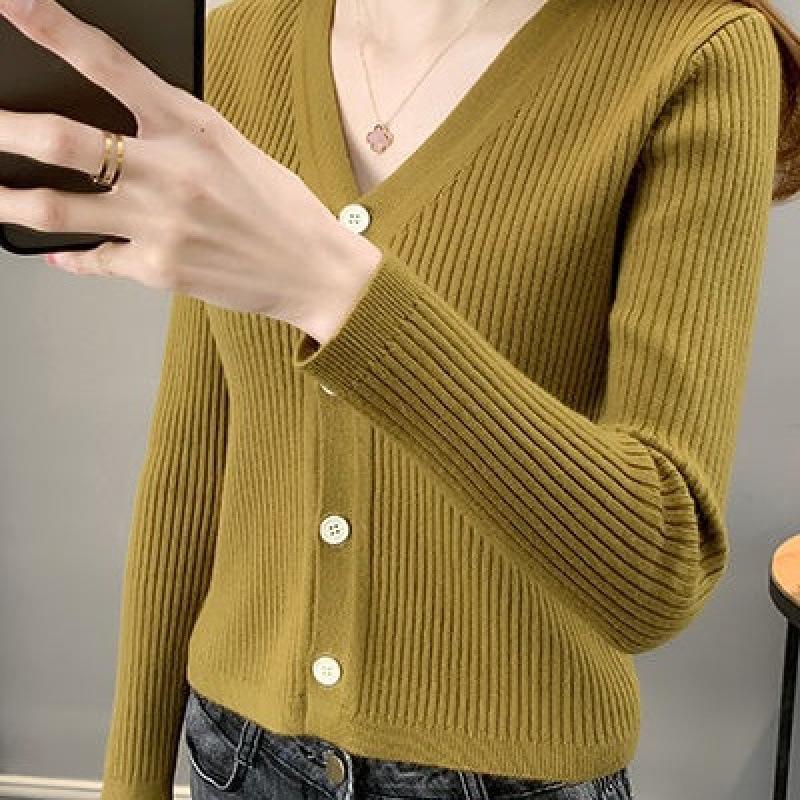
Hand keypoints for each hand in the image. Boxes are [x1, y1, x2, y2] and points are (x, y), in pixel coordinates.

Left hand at [0, 0, 378, 330]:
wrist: (314, 271)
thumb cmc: (282, 209)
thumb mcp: (234, 150)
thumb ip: (177, 134)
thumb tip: (122, 128)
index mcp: (193, 128)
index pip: (110, 63)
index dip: (53, 28)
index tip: (13, 4)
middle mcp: (170, 171)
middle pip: (61, 138)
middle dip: (3, 128)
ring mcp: (159, 223)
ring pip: (57, 207)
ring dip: (12, 199)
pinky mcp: (157, 269)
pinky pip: (94, 260)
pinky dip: (71, 258)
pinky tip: (59, 254)